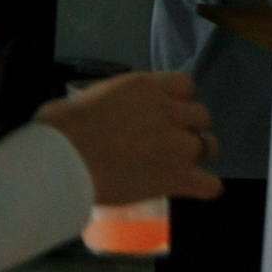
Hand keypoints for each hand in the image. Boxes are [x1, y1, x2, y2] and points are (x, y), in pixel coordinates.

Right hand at [35, 69, 221, 206]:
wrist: (62, 163)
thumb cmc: (61, 129)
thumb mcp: (83, 99)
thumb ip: (108, 101)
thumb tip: (101, 111)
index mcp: (146, 87)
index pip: (185, 84)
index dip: (176, 98)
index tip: (159, 109)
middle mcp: (170, 112)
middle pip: (201, 115)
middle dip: (185, 126)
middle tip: (161, 139)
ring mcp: (179, 146)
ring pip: (209, 146)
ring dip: (194, 153)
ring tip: (173, 164)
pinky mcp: (179, 178)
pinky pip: (210, 185)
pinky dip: (201, 186)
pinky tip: (186, 187)